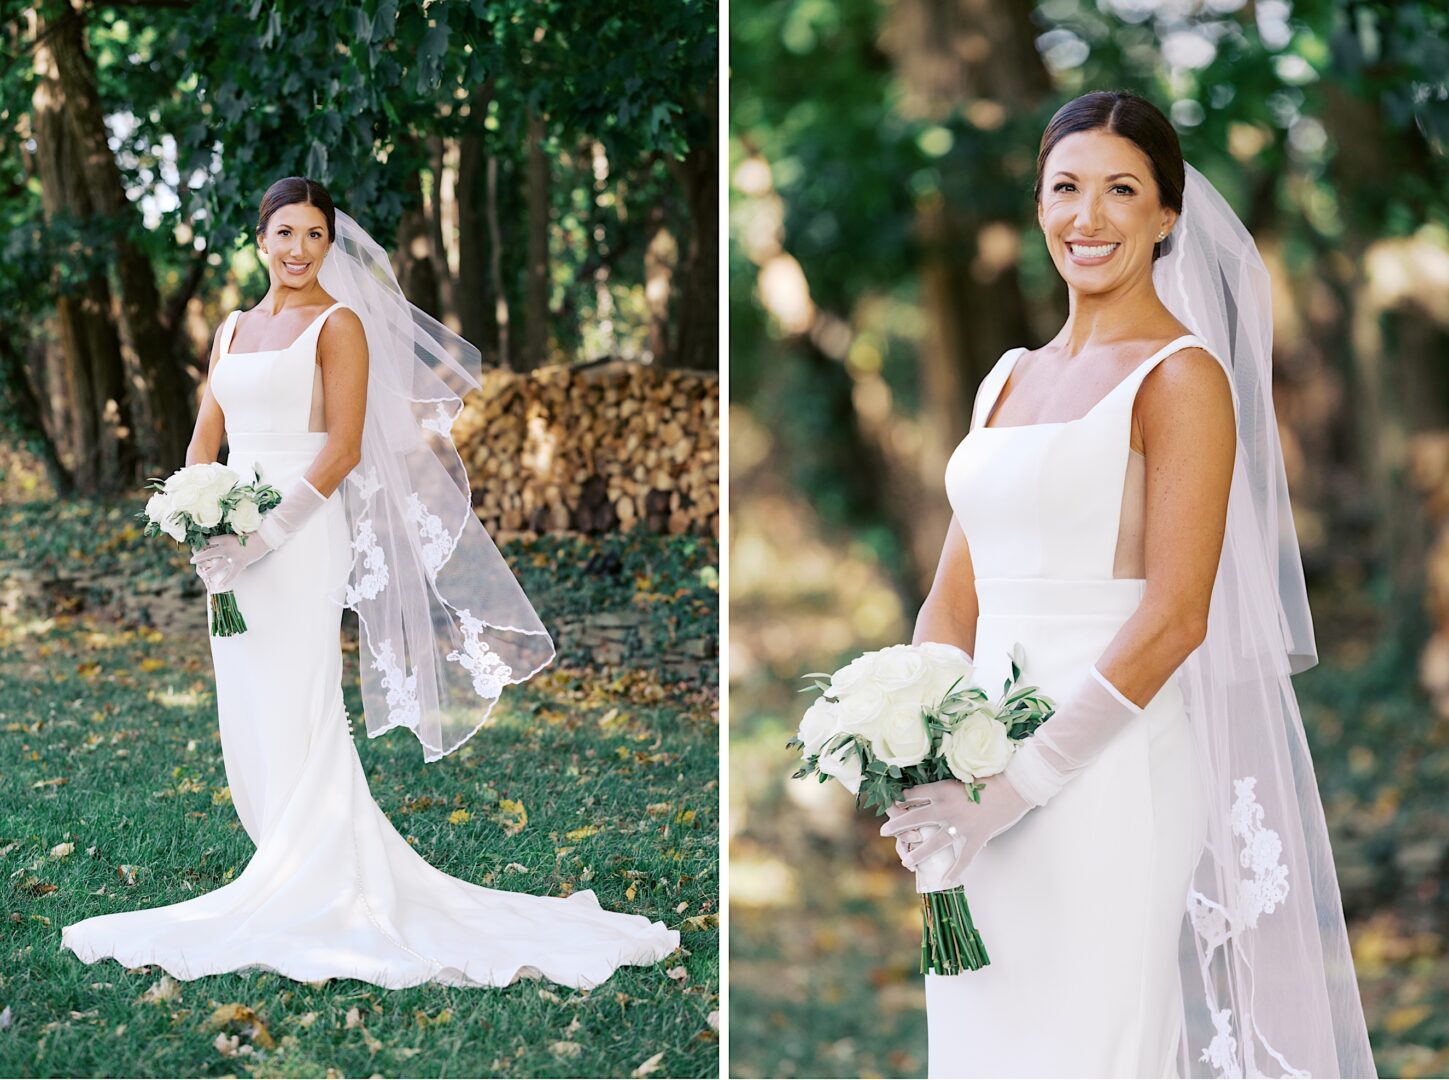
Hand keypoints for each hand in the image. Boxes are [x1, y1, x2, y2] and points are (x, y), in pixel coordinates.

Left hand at [190, 532, 271, 591]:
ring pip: (218, 566)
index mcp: (225, 539)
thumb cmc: (252, 534)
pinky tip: (220, 585)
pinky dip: (226, 580)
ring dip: (209, 571)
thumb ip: (227, 539)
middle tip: (191, 560)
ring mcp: (233, 557)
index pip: (209, 542)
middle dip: (199, 557)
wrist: (264, 538)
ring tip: (203, 575)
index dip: (202, 545)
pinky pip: (231, 574)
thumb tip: (220, 543)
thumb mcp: (237, 533)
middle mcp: (226, 548)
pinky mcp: (240, 563)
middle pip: (209, 553)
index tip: (197, 547)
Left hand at [879, 775, 1033, 884]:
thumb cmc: (990, 777)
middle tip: (883, 831)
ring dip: (918, 853)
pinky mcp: (977, 837)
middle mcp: (947, 807)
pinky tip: (945, 880)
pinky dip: (955, 870)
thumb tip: (929, 795)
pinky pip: (963, 858)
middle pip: (915, 818)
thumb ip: (945, 788)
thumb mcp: (961, 777)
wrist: (1015, 785)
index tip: (892, 805)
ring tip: (905, 861)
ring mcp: (961, 825)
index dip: (900, 800)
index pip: (913, 795)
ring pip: (933, 842)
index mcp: (942, 789)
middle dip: (897, 825)